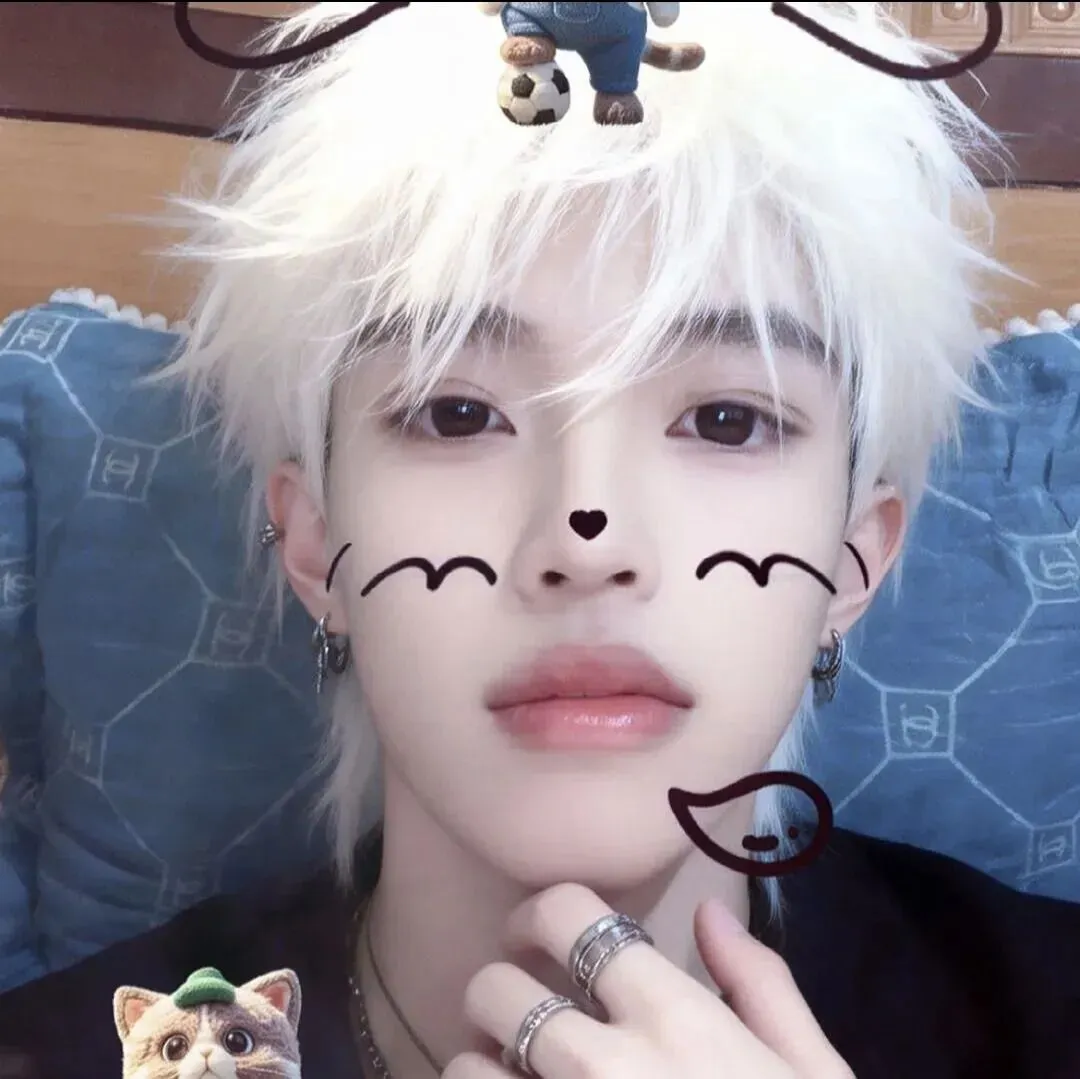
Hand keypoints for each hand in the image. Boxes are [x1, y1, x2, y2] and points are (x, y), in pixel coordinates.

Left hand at [443, 883, 853, 1078]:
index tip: (535, 935)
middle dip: (501, 994)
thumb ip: (763, 987)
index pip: (569, 914)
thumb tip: (706, 912)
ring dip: (480, 1072)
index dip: (538, 913)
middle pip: (497, 989)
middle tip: (523, 1019)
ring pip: (464, 1069)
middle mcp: (603, 1066)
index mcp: (675, 1021)